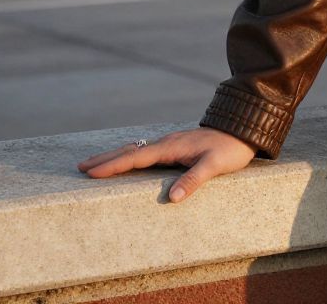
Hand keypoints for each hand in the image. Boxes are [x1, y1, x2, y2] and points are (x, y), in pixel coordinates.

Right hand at [77, 128, 256, 202]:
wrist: (245, 129)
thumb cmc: (231, 148)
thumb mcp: (215, 165)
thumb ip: (194, 179)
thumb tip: (172, 198)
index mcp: (172, 147)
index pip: (136, 158)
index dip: (113, 165)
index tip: (90, 172)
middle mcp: (168, 142)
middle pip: (130, 151)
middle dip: (105, 159)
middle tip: (81, 167)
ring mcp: (172, 142)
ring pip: (137, 149)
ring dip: (116, 156)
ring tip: (96, 163)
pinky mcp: (177, 145)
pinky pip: (147, 150)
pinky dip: (130, 155)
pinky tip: (128, 159)